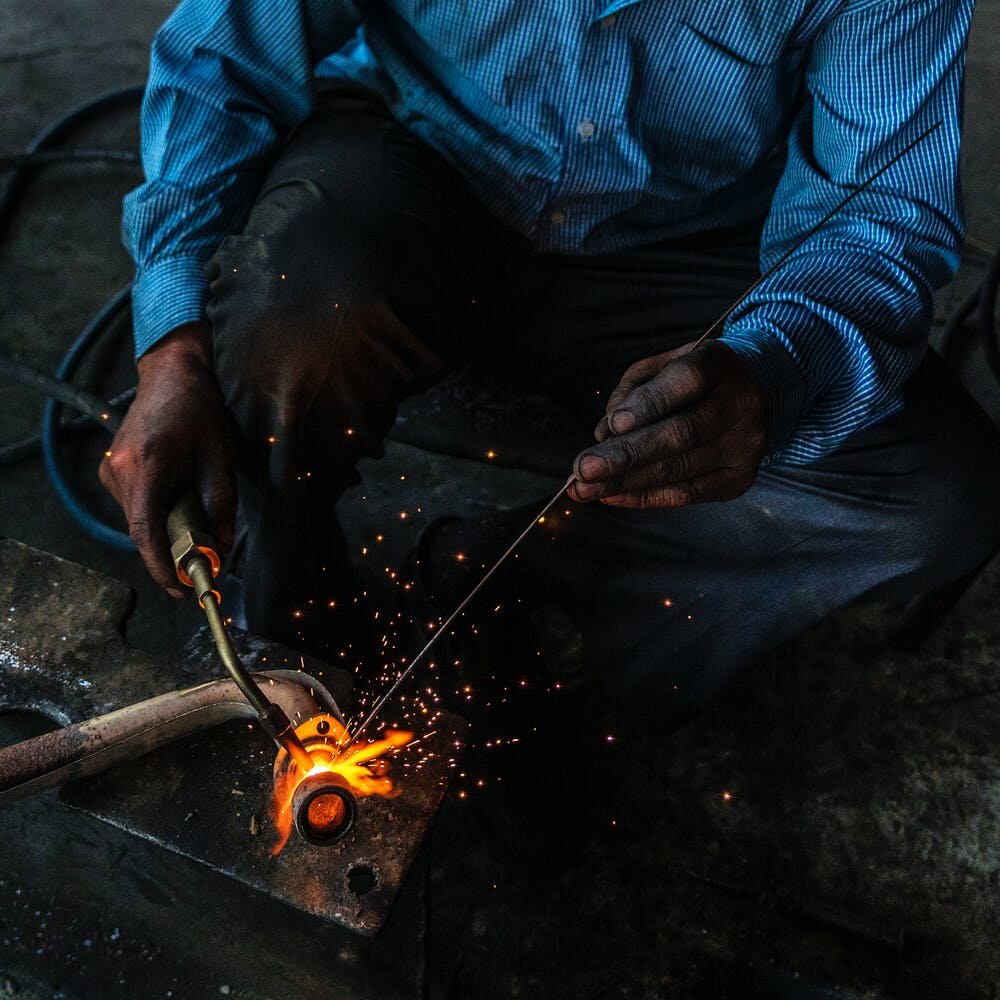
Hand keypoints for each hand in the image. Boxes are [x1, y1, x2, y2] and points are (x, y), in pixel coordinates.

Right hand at [99, 323, 236, 595]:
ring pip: (139, 523)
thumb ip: (221, 505)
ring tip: (196, 524)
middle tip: (204, 565)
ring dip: (167, 533)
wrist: (171, 376)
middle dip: (173, 554)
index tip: (181, 588)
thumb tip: (220, 551)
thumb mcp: (222, 458)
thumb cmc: (201, 413)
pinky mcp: (111, 471)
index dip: (162, 566)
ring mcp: (110, 470)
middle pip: (144, 531)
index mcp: (149, 465)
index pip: (146, 530)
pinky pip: (136, 509)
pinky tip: (179, 504)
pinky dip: (158, 518)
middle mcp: (120, 470)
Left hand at [569, 340, 765, 508]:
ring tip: (584, 489)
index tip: (614, 425)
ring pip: (678, 469)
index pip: (686, 381)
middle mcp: (739, 406)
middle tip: (583, 469)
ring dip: (625, 482)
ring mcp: (742, 446)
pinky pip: (686, 493)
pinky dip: (645, 496)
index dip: (649, 404)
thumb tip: (605, 433)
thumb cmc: (696, 379)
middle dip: (625, 455)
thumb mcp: (664, 364)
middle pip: (680, 434)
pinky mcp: (738, 477)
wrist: (757, 395)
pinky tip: (612, 496)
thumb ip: (633, 391)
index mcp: (718, 365)